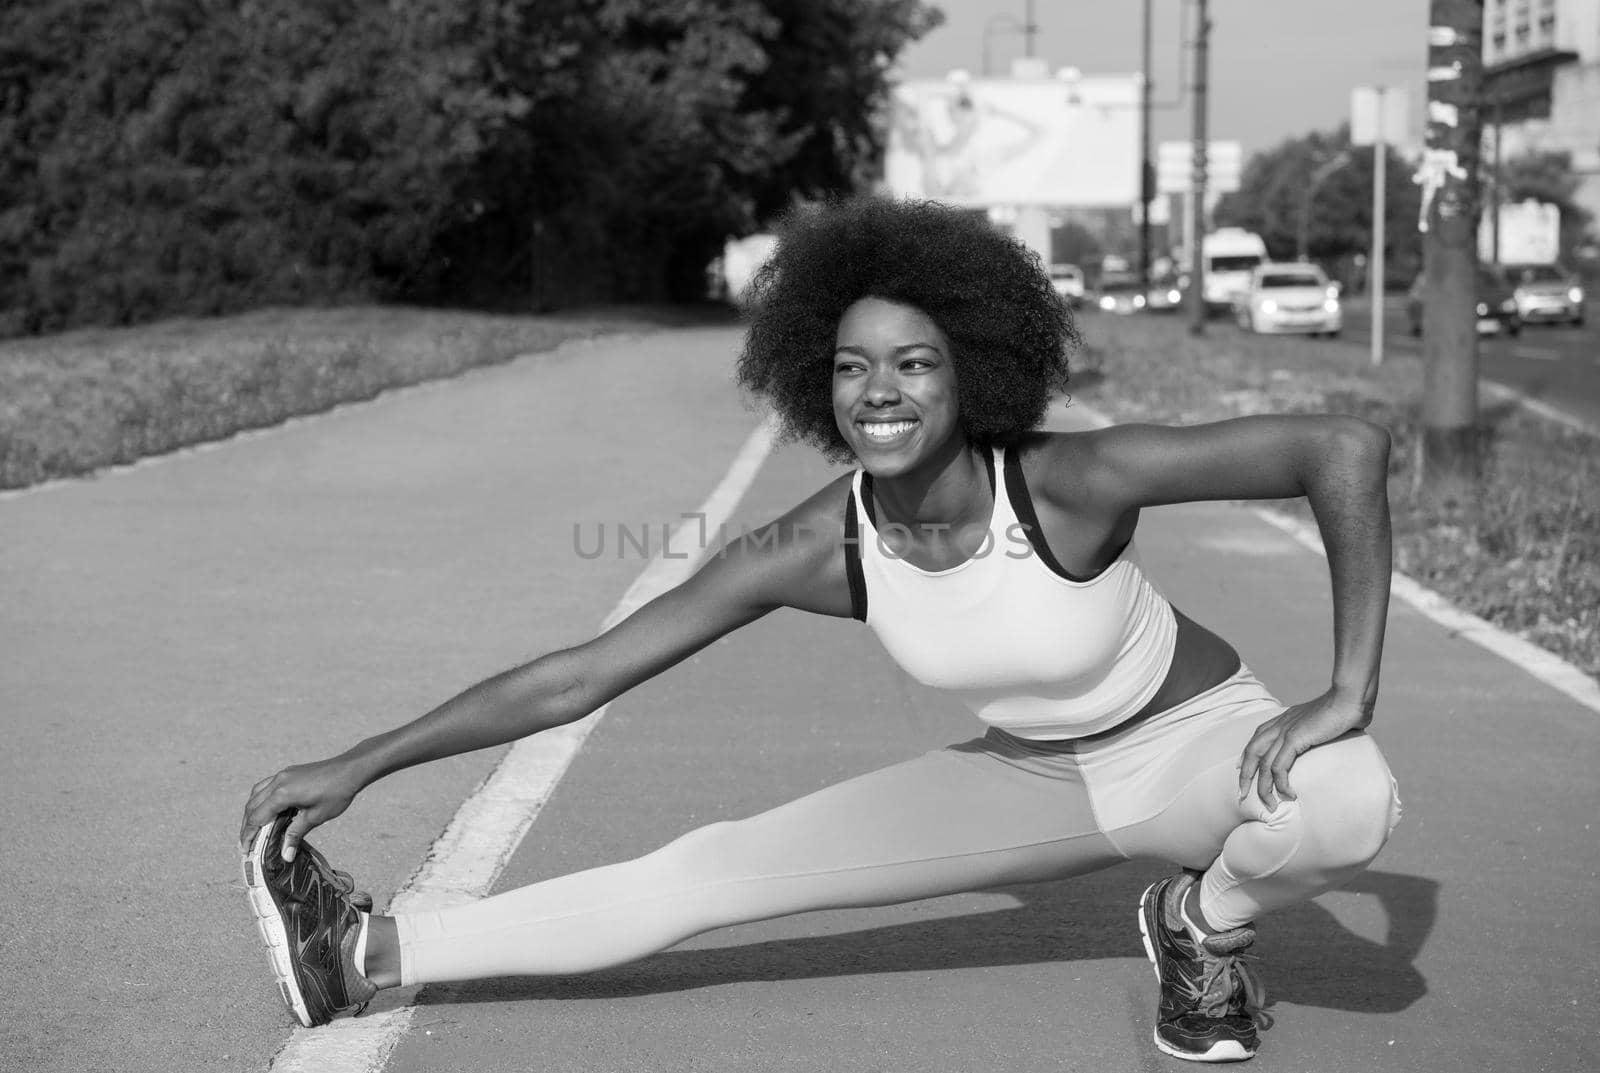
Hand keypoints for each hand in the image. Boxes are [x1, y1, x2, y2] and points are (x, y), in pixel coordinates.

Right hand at [239, 757, 360, 861]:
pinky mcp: (288, 773)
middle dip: (246, 825)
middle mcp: (277, 782)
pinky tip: (267, 811)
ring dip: (252, 811)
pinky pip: (266, 787)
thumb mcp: (316, 817)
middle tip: (246, 844)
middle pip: (252, 806)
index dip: (248, 835)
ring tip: (253, 829)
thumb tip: (285, 856)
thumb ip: (296, 834)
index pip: (256, 818)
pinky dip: (261, 800)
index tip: (244, 850)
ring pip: (256, 794)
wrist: (350, 769)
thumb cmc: (337, 793)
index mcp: (282, 794)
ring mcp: (282, 775)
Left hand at [1238, 688, 1371, 809]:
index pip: (1256, 739)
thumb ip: (1315, 732)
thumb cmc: (1343, 710)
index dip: (1247, 756)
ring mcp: (1285, 731)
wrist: (1349, 698)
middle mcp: (1279, 725)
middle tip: (1243, 795)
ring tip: (1270, 805)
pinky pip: (1279, 767)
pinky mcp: (1294, 739)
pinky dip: (1281, 783)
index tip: (1241, 771)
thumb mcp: (1321, 722)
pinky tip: (1289, 794)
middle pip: (1252, 752)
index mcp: (1283, 720)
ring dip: (1264, 788)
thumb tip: (1323, 742)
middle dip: (1245, 776)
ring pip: (1264, 764)